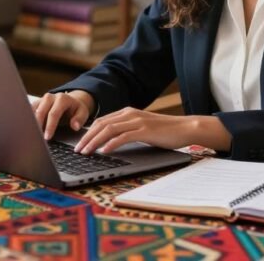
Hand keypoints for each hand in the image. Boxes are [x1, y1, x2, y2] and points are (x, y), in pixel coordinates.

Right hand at [32, 90, 93, 139]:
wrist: (70, 101)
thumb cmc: (75, 109)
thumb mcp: (83, 113)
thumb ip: (79, 119)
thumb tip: (74, 126)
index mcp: (62, 99)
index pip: (54, 114)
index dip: (50, 126)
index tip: (47, 137)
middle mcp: (50, 97)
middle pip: (40, 111)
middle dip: (38, 126)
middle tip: (37, 138)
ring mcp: (42, 99)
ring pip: (32, 110)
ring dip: (30, 123)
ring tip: (30, 135)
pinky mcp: (36, 103)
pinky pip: (29, 111)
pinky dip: (27, 120)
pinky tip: (27, 130)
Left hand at [74, 108, 229, 153]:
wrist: (185, 128)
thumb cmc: (164, 131)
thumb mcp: (142, 128)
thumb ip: (127, 131)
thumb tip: (110, 142)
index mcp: (127, 112)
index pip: (102, 121)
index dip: (88, 132)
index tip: (79, 143)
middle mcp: (130, 114)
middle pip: (101, 124)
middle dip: (86, 137)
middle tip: (77, 149)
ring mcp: (137, 121)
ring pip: (108, 130)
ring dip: (94, 141)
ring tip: (86, 151)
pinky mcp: (144, 130)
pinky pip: (123, 136)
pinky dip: (111, 143)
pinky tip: (104, 151)